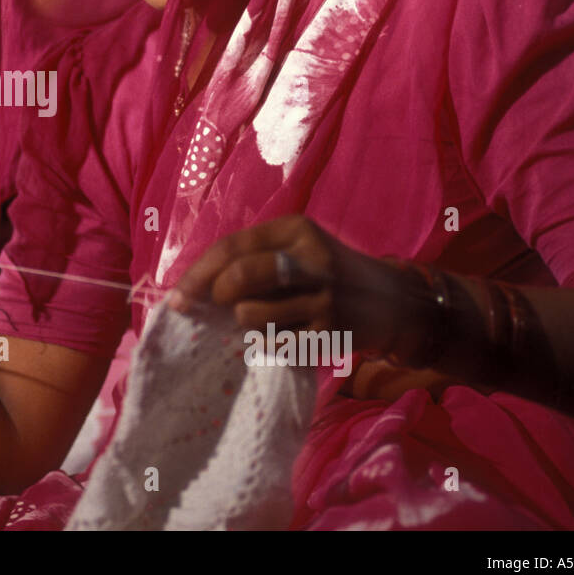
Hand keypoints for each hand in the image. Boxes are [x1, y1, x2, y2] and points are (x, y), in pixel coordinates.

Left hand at [167, 214, 415, 355]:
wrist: (395, 303)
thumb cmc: (331, 273)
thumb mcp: (299, 248)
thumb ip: (253, 258)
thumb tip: (193, 287)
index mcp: (296, 230)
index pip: (233, 246)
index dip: (198, 272)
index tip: (178, 295)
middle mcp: (311, 258)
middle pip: (240, 275)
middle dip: (215, 295)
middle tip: (216, 306)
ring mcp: (323, 297)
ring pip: (251, 314)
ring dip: (242, 322)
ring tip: (258, 320)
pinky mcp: (330, 332)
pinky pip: (274, 344)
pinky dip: (264, 344)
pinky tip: (278, 336)